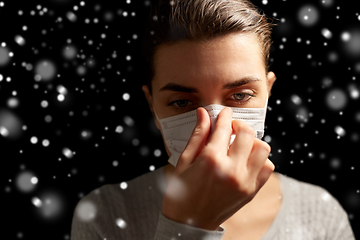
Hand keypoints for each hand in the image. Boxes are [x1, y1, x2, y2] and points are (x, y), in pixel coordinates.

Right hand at [161, 107, 274, 229]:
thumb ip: (198, 135)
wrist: (189, 223)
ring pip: (262, 149)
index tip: (224, 113)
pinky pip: (267, 168)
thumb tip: (204, 114)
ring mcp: (244, 182)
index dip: (224, 116)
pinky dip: (260, 159)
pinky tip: (246, 160)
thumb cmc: (181, 192)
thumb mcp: (184, 161)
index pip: (224, 128)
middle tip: (230, 127)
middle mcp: (231, 170)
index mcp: (211, 160)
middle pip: (247, 133)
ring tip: (239, 145)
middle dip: (238, 124)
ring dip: (252, 142)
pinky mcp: (251, 191)